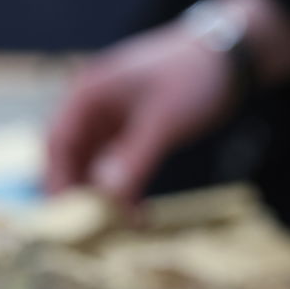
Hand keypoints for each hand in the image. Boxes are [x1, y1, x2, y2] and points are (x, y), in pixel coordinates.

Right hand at [45, 0, 289, 204]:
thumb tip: (106, 197)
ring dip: (104, 195)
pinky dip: (123, 188)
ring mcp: (114, 119)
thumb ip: (133, 158)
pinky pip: (118, 165)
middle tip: (95, 233)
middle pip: (71, 158)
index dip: (58, 181)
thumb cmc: (194, 76)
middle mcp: (95, 107)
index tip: (69, 218)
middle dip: (81, 194)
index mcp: (89, 94)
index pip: (57, 143)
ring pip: (95, 165)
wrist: (232, 55)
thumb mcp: (163, 121)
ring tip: (120, 228)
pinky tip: (137, 213)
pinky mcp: (134, 130)